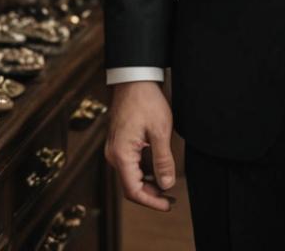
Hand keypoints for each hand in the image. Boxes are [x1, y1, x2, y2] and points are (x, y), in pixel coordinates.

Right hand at [104, 80, 176, 211]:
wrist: (134, 79)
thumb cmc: (146, 101)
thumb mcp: (160, 131)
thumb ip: (163, 160)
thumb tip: (166, 185)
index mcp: (121, 155)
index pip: (133, 190)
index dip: (151, 201)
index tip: (168, 205)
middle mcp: (113, 155)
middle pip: (130, 185)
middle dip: (151, 194)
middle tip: (170, 199)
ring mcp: (115, 149)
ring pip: (130, 175)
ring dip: (148, 183)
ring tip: (167, 185)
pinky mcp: (119, 142)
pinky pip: (130, 164)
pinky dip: (143, 170)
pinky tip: (157, 169)